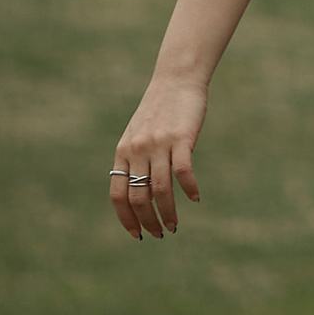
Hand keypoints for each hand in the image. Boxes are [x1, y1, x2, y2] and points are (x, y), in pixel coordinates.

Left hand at [109, 75, 206, 238]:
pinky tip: (195, 198)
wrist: (176, 79)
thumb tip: (143, 197)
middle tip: (160, 233)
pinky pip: (183, 172)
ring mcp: (159, 144)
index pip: (118, 195)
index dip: (126, 219)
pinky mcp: (181, 138)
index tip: (137, 234)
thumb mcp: (138, 136)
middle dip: (148, 221)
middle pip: (139, 197)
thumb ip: (135, 162)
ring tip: (175, 225)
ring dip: (168, 213)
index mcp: (123, 152)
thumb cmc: (159, 111)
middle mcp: (138, 150)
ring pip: (160, 189)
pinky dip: (189, 189)